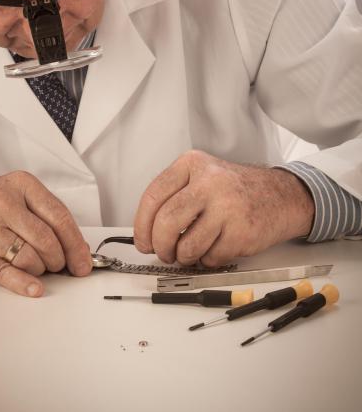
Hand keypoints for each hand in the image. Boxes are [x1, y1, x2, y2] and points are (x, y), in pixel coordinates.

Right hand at [0, 171, 92, 296]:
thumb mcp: (13, 193)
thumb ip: (44, 215)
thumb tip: (76, 246)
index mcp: (20, 184)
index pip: (59, 216)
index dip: (76, 243)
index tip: (83, 261)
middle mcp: (4, 203)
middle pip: (47, 239)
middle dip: (59, 259)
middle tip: (60, 266)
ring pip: (28, 257)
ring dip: (40, 269)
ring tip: (38, 268)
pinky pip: (4, 271)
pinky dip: (23, 283)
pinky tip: (34, 288)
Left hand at [133, 150, 313, 266]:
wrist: (281, 195)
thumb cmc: (235, 190)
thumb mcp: (202, 176)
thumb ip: (174, 196)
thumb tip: (146, 232)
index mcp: (192, 164)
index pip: (153, 196)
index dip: (141, 225)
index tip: (142, 241)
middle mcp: (209, 181)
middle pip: (166, 222)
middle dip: (160, 246)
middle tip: (163, 252)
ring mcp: (227, 207)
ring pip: (187, 246)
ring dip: (184, 257)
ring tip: (190, 251)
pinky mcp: (242, 232)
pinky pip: (210, 258)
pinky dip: (207, 260)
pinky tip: (215, 247)